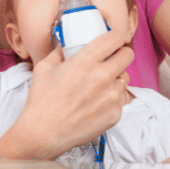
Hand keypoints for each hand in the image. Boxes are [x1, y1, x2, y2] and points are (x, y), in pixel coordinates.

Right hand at [0, 28, 133, 159]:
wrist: (43, 133)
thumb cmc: (41, 100)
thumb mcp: (44, 68)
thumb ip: (58, 52)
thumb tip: (65, 44)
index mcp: (85, 61)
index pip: (115, 39)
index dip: (116, 35)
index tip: (114, 38)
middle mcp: (102, 76)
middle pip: (127, 55)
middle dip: (120, 54)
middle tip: (111, 59)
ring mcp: (111, 96)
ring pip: (125, 78)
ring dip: (116, 77)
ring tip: (101, 84)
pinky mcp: (115, 114)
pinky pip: (121, 98)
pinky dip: (112, 97)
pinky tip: (96, 102)